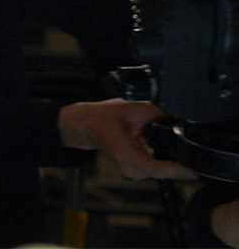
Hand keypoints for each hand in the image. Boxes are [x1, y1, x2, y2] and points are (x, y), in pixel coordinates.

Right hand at [57, 98, 195, 179]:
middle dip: (177, 160)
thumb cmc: (102, 117)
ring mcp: (132, 172)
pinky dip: (158, 159)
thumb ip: (157, 112)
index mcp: (129, 156)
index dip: (181, 170)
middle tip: (186, 148)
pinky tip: (153, 144)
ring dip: (167, 159)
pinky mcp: (134, 171)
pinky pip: (154, 169)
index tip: (196, 168)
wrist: (86, 124)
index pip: (162, 169)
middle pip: (165, 171)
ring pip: (160, 171)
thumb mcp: (133, 108)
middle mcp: (131, 169)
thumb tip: (178, 115)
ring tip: (165, 142)